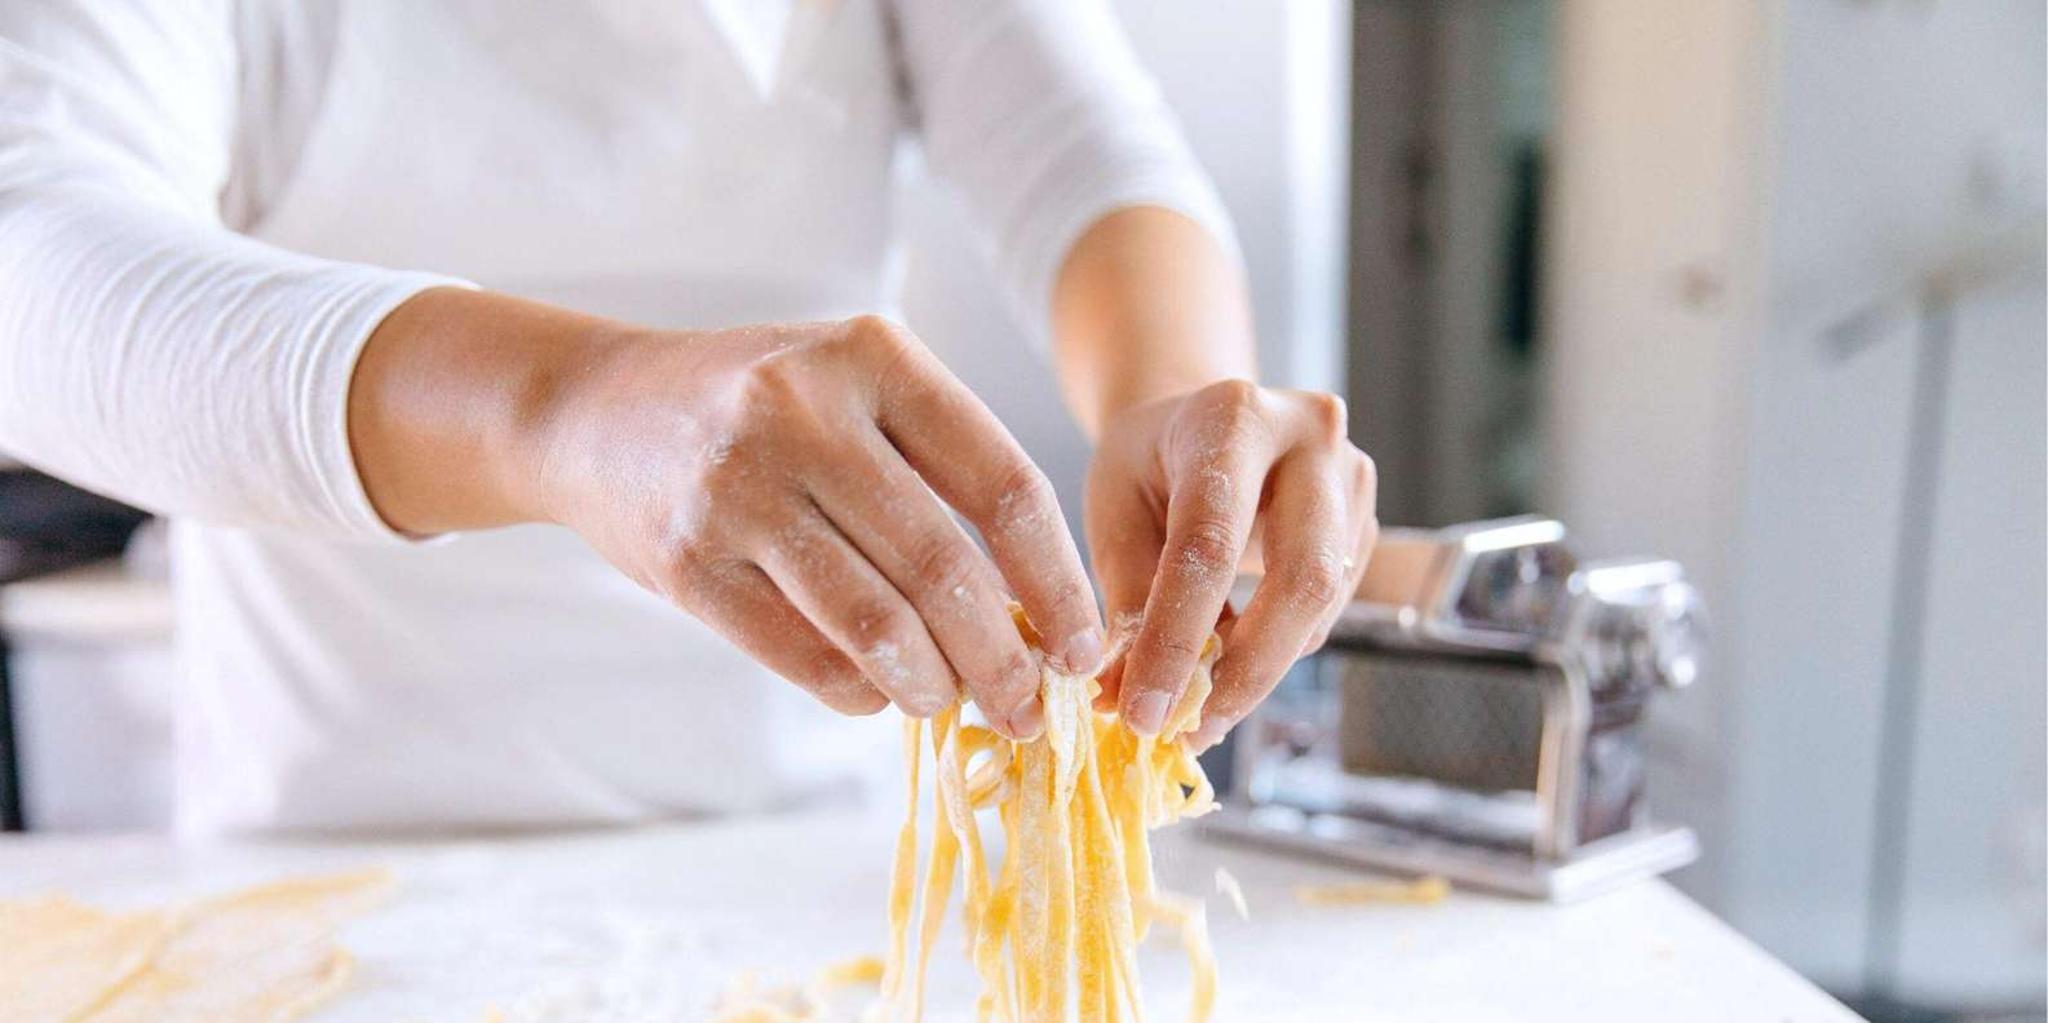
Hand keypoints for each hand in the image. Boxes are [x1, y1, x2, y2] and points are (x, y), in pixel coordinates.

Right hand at [377, 311, 1101, 743]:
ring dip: (933, 685)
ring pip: (876, 622)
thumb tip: (1037, 613)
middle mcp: (804, 410)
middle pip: (944, 566)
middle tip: (1029, 708)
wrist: (595, 409)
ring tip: (954, 704)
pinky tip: (880, 692)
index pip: (1003, 484)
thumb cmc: (760, 408)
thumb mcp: (854, 387)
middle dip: (1004, 658)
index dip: (1058, 580)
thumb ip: (942, 470)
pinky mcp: (689, 560)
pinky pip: (804, 653)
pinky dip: (859, 690)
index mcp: (873, 357)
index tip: (1085, 645)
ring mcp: (738, 486)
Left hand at [1084, 380, 1376, 746]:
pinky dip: (1273, 650)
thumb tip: (1129, 698)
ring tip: (1194, 708)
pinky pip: (1326, 609)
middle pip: (1301, 578)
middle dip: (1244, 671)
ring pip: (1319, 605)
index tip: (1144, 711)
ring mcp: (1353, 479)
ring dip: (1256, 671)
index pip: (1211, 542)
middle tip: (1188, 729)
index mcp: (1233, 417)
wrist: (1203, 416)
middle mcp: (1311, 436)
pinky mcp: (1367, 521)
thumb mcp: (1115, 508)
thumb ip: (1127, 598)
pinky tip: (1228, 666)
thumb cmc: (1149, 462)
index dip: (1178, 636)